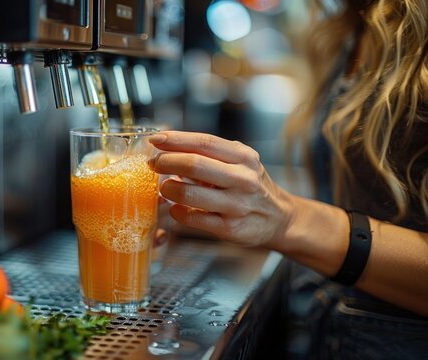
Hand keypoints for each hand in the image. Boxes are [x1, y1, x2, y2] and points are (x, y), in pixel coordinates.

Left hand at [147, 131, 293, 247]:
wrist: (279, 219)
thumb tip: (169, 145)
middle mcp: (243, 179)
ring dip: (168, 188)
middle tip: (153, 164)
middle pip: (194, 164)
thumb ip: (211, 154)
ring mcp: (236, 205)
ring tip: (165, 187)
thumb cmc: (251, 185)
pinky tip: (175, 207)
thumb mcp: (240, 162)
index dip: (175, 139)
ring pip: (189, 193)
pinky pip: (193, 218)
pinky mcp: (229, 228)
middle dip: (166, 162)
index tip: (155, 139)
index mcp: (243, 157)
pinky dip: (177, 211)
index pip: (204, 142)